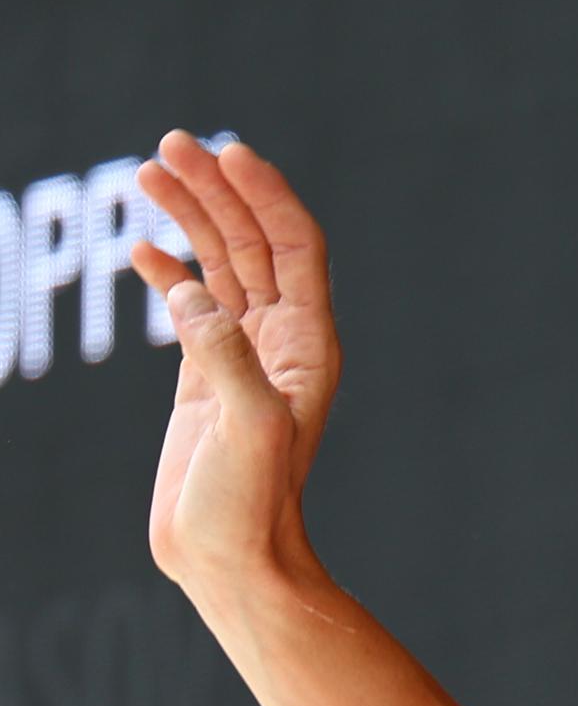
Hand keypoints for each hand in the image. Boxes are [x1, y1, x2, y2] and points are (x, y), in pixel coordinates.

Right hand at [130, 130, 339, 587]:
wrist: (230, 560)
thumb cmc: (249, 504)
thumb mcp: (244, 426)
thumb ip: (222, 356)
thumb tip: (190, 292)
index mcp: (307, 345)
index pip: (294, 247)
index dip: (265, 196)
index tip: (228, 153)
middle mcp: (281, 343)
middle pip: (253, 243)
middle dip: (217, 191)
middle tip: (171, 145)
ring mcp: (241, 357)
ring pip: (219, 266)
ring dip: (190, 218)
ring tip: (148, 172)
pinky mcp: (204, 377)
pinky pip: (191, 306)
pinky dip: (169, 270)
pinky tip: (142, 246)